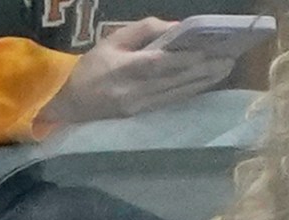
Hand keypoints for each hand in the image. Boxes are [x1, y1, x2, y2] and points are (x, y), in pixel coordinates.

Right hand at [38, 19, 235, 125]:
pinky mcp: (140, 114)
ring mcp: (137, 106)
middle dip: (202, 70)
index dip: (183, 59)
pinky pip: (170, 101)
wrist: (68, 105)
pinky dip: (189, 91)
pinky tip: (205, 83)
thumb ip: (142, 31)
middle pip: (172, 79)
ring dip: (202, 81)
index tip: (206, 52)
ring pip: (175, 92)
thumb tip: (176, 29)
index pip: (157, 64)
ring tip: (224, 70)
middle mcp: (131, 91)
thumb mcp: (111, 41)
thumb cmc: (90, 68)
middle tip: (228, 59)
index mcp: (121, 69)